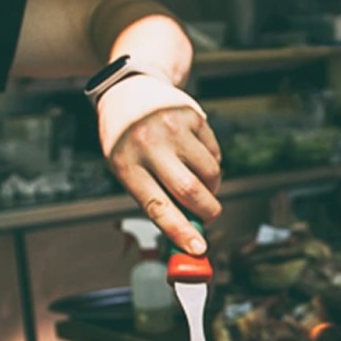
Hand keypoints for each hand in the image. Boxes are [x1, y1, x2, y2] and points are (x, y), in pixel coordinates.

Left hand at [99, 77, 222, 254]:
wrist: (129, 91)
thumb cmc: (126, 141)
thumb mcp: (125, 168)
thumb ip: (153, 198)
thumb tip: (188, 233)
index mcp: (126, 164)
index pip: (157, 207)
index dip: (179, 231)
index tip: (198, 249)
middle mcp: (149, 144)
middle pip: (190, 190)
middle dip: (208, 212)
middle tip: (210, 217)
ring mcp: (172, 128)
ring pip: (210, 173)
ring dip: (211, 188)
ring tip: (199, 184)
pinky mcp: (192, 116)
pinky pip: (215, 154)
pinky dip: (212, 165)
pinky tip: (196, 158)